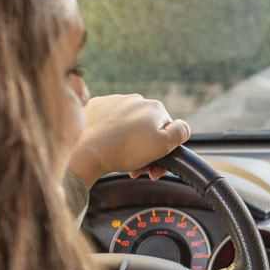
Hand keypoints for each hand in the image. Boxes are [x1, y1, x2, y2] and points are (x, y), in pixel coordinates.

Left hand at [67, 94, 190, 186]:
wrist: (85, 151)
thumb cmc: (124, 150)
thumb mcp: (163, 144)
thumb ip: (181, 132)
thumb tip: (184, 126)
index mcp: (154, 108)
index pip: (168, 131)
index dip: (164, 152)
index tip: (154, 167)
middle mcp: (136, 100)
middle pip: (148, 129)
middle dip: (146, 150)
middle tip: (138, 169)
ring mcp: (114, 102)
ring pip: (129, 126)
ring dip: (129, 144)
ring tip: (122, 161)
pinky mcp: (96, 107)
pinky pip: (110, 122)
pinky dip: (111, 135)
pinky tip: (108, 147)